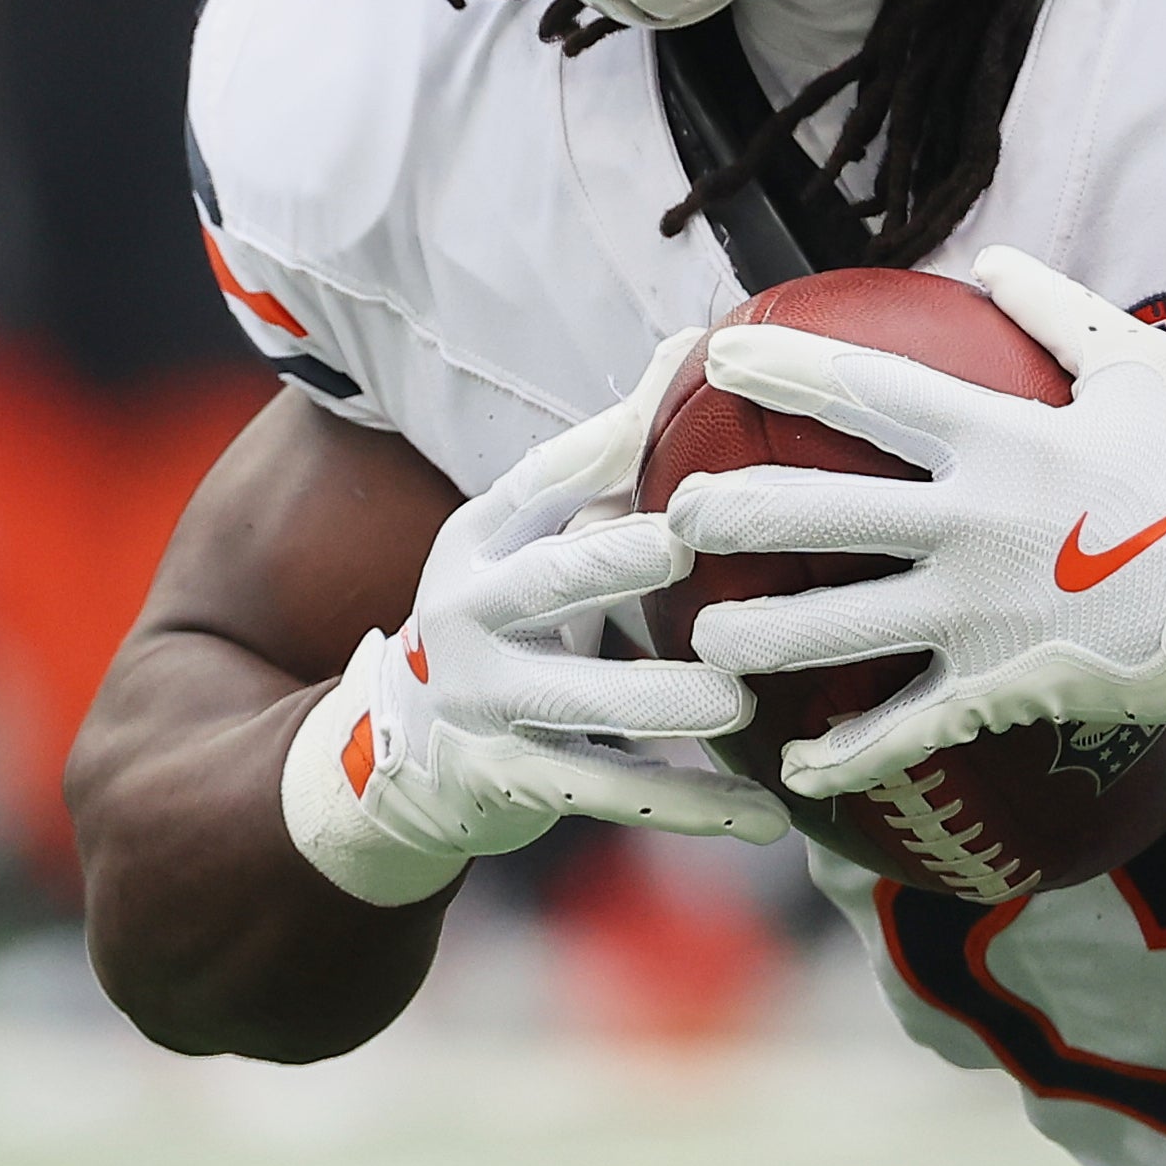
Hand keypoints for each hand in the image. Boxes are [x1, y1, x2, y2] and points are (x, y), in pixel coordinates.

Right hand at [287, 333, 785, 902]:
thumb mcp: (529, 541)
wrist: (404, 753)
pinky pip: (611, 794)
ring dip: (659, 703)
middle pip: (545, 583)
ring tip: (732, 704)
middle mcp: (470, 614)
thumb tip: (688, 347)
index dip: (602, 450)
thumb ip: (604, 469)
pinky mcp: (512, 781)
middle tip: (682, 546)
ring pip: (579, 704)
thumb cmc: (509, 622)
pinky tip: (761, 817)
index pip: (541, 480)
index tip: (666, 418)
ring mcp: (486, 702)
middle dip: (608, 562)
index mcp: (482, 539)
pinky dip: (688, 808)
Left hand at [666, 249, 1165, 794]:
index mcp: (999, 435)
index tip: (718, 351)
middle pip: (819, 511)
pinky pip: (905, 728)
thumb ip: (1055, 309)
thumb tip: (989, 258)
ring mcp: (981, 609)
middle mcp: (972, 520)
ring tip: (706, 645)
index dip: (785, 364)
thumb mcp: (1138, 367)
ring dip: (760, 639)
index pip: (867, 388)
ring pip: (838, 628)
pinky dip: (844, 753)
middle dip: (733, 512)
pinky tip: (794, 766)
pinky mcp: (1002, 686)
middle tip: (677, 517)